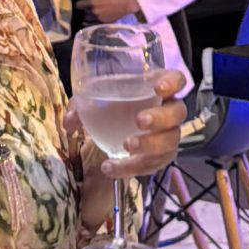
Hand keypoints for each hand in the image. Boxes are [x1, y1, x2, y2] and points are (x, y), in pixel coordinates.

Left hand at [68, 73, 184, 232]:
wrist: (111, 135)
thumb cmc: (110, 109)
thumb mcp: (93, 101)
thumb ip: (80, 106)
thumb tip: (70, 121)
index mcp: (158, 89)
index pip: (177, 80)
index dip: (172, 82)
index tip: (158, 87)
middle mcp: (168, 112)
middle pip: (177, 113)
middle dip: (160, 117)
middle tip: (140, 120)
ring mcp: (167, 137)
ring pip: (168, 142)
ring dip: (148, 145)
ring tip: (125, 145)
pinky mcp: (159, 159)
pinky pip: (150, 165)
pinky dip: (130, 168)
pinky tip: (110, 168)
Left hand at [80, 0, 142, 19]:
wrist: (126, 5)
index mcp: (92, 3)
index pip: (79, 5)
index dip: (79, 3)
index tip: (81, 2)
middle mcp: (93, 12)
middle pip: (83, 12)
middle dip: (84, 10)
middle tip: (86, 7)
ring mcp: (98, 18)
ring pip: (87, 19)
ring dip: (87, 16)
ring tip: (90, 13)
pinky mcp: (102, 23)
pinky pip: (92, 24)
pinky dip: (90, 22)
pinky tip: (92, 19)